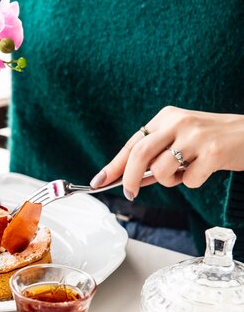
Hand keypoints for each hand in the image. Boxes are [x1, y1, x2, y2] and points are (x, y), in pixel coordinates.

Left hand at [91, 106, 243, 199]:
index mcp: (166, 117)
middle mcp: (179, 122)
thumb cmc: (212, 141)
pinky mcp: (213, 152)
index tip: (98, 182)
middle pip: (140, 155)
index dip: (113, 166)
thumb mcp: (181, 141)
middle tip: (130, 193)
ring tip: (185, 172)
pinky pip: (189, 181)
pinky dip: (192, 183)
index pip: (132, 144)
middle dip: (130, 179)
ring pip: (162, 171)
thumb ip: (156, 158)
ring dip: (169, 182)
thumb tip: (130, 180)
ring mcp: (196, 136)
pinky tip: (204, 170)